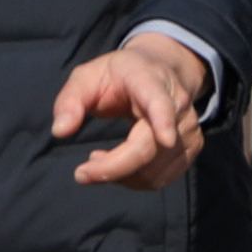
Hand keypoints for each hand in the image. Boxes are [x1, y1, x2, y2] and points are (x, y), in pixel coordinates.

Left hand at [55, 34, 213, 190]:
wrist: (158, 71)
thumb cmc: (117, 76)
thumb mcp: (87, 77)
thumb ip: (70, 101)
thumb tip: (60, 131)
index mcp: (149, 80)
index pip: (160, 101)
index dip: (164, 119)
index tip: (166, 138)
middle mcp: (177, 104)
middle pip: (149, 148)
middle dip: (114, 167)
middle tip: (81, 174)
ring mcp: (188, 128)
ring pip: (155, 170)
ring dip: (121, 175)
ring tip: (99, 159)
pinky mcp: (191, 148)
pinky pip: (162, 178)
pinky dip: (135, 179)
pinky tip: (119, 164)